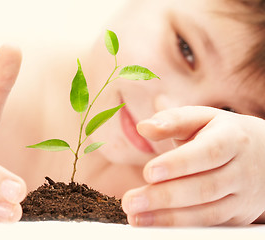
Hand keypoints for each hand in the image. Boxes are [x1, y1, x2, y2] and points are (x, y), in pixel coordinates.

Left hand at [122, 106, 264, 225]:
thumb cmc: (222, 133)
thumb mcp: (203, 118)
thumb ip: (173, 121)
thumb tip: (144, 127)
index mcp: (232, 138)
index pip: (207, 153)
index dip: (178, 164)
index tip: (148, 172)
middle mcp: (241, 170)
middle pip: (204, 188)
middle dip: (164, 197)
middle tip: (130, 201)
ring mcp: (242, 196)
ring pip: (207, 213)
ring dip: (168, 219)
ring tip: (136, 217)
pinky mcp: (238, 216)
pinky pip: (210, 226)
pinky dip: (181, 228)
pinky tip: (155, 225)